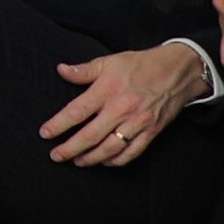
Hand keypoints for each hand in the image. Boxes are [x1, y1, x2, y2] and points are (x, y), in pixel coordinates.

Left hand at [46, 46, 206, 167]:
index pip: (76, 112)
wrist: (178, 71)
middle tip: (56, 156)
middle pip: (90, 135)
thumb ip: (84, 70)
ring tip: (77, 162)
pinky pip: (132, 152)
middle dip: (70, 149)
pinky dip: (117, 160)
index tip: (44, 134)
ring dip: (91, 158)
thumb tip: (61, 70)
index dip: (58, 125)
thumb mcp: (109, 61)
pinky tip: (105, 161)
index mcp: (107, 91)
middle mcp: (121, 109)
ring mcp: (138, 123)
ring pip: (110, 148)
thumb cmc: (141, 65)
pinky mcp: (152, 131)